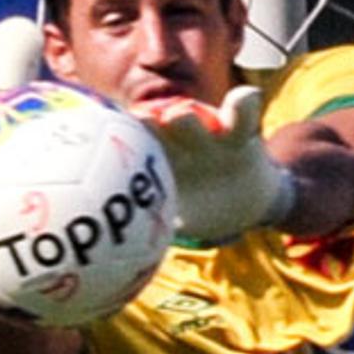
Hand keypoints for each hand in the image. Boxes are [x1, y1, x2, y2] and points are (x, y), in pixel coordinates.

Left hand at [132, 86, 295, 246]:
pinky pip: (243, 114)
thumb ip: (156, 229)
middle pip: (159, 129)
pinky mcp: (241, 134)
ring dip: (185, 118)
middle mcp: (180, 139)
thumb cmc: (199, 209)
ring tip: (178, 116)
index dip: (125, 143)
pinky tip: (246, 96)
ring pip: (196, 119)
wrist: (244, 198)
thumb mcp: (177, 220)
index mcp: (161, 158)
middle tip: (135, 124)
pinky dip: (244, 103)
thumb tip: (120, 256)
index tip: (108, 140)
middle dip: (147, 124)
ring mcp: (210, 135)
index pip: (140, 145)